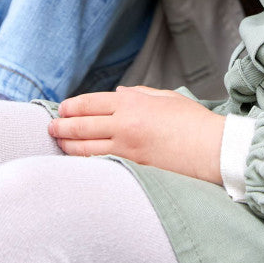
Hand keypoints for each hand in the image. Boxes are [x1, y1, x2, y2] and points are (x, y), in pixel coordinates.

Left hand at [50, 85, 224, 184]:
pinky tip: (77, 161)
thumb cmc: (193, 121)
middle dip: (62, 125)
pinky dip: (85, 161)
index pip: (91, 103)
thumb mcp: (165, 98)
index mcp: (133, 103)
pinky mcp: (132, 168)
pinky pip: (100, 164)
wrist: (212, 149)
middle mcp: (125, 124)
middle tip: (51, 127)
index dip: (72, 106)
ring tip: (58, 143)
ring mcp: (127, 148)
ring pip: (86, 147)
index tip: (62, 109)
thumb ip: (139, 94)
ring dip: (67, 145)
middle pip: (82, 125)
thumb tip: (119, 95)